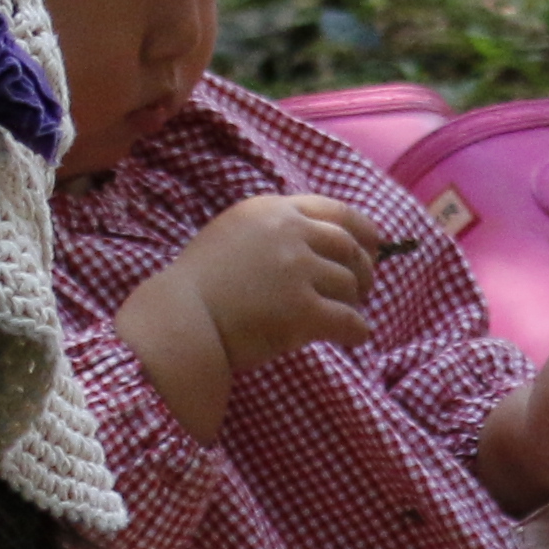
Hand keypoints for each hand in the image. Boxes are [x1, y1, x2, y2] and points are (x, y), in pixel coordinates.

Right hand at [119, 194, 379, 439]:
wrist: (176, 323)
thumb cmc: (199, 287)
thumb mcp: (233, 235)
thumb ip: (274, 231)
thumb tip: (324, 242)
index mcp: (271, 211)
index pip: (336, 211)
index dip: (362, 231)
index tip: (372, 247)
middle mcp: (289, 233)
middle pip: (350, 247)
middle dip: (362, 269)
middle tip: (361, 289)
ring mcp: (297, 270)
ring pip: (350, 284)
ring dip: (354, 301)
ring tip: (344, 313)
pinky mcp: (302, 309)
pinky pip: (350, 321)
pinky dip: (357, 331)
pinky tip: (354, 337)